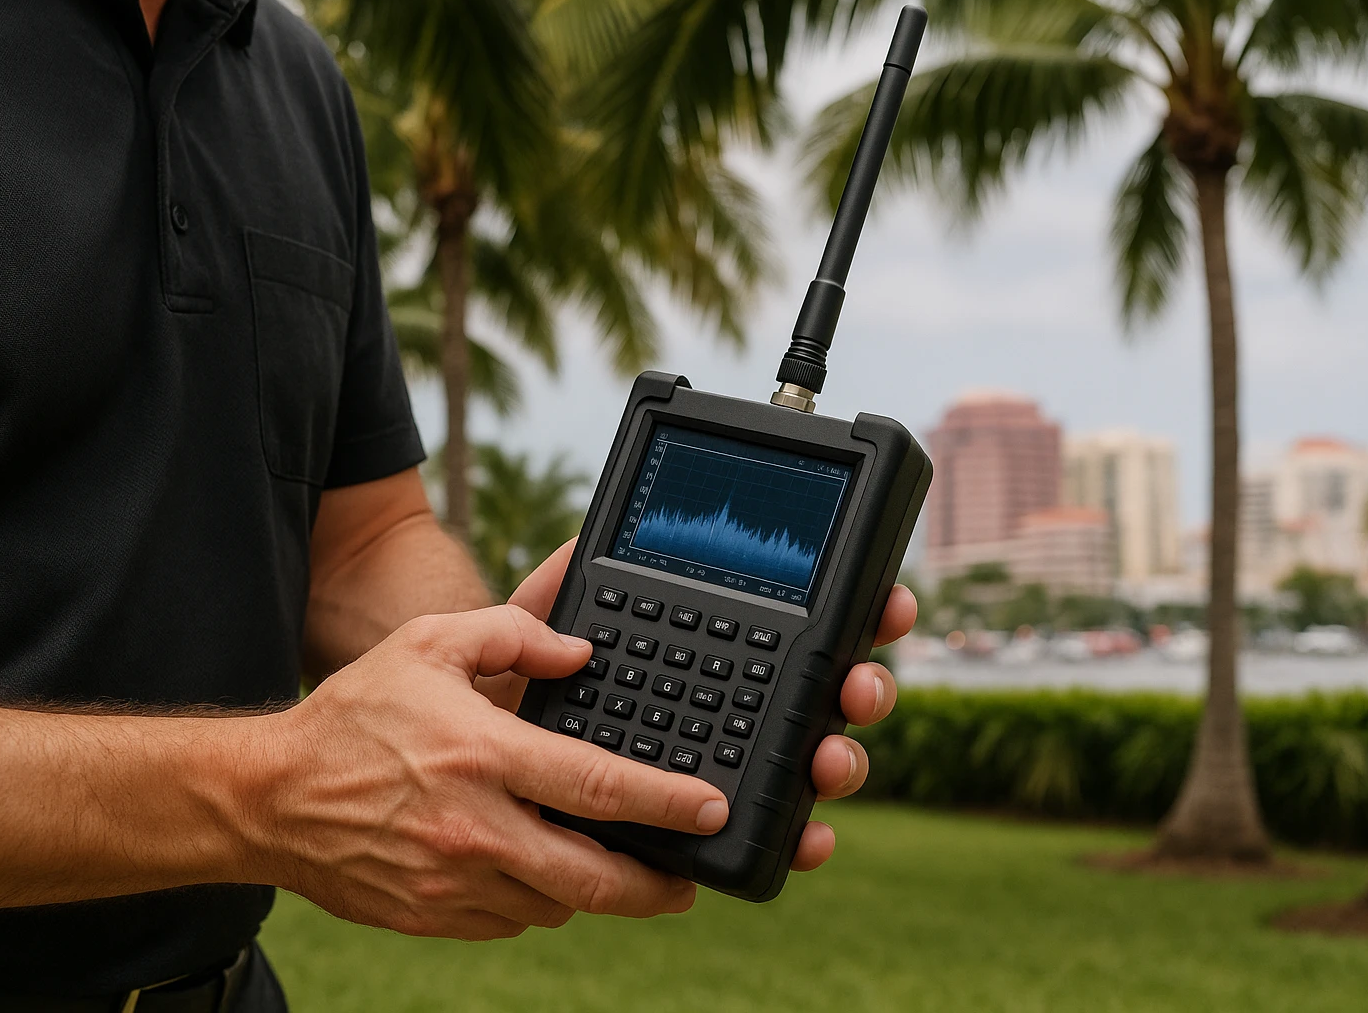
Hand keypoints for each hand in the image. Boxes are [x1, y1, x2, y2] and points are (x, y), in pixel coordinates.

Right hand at [255, 606, 728, 939]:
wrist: (268, 796)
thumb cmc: (354, 714)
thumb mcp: (428, 645)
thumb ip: (510, 634)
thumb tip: (579, 654)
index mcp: (482, 755)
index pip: (597, 788)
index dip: (667, 805)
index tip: (711, 812)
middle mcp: (474, 827)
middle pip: (594, 877)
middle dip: (656, 885)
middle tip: (687, 878)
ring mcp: (452, 881)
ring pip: (556, 905)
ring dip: (591, 891)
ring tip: (610, 867)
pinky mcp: (433, 916)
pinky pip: (510, 921)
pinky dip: (536, 902)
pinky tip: (537, 872)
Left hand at [505, 540, 913, 872]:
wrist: (478, 769)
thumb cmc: (514, 694)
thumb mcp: (535, 630)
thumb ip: (566, 579)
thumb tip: (593, 532)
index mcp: (716, 646)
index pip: (803, 624)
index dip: (859, 613)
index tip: (889, 603)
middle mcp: (737, 702)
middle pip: (828, 694)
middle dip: (864, 688)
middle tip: (858, 686)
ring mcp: (729, 763)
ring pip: (812, 760)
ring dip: (842, 760)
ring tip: (828, 759)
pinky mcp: (708, 825)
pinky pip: (772, 831)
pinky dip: (802, 834)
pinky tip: (809, 835)